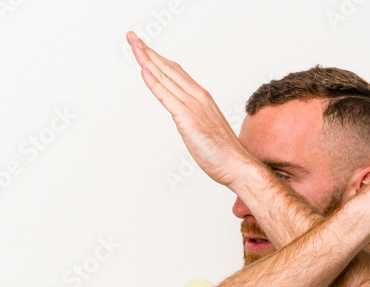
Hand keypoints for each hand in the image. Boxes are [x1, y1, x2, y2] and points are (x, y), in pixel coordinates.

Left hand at [126, 31, 255, 187]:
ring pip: (166, 77)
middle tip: (132, 37)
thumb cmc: (224, 153)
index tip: (144, 48)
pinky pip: (167, 97)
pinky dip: (154, 82)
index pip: (175, 71)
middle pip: (168, 67)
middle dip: (148, 51)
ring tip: (133, 44)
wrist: (237, 165)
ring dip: (147, 59)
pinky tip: (144, 70)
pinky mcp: (188, 119)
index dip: (158, 58)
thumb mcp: (205, 128)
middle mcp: (197, 96)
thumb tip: (184, 117)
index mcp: (201, 97)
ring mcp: (193, 106)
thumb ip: (194, 118)